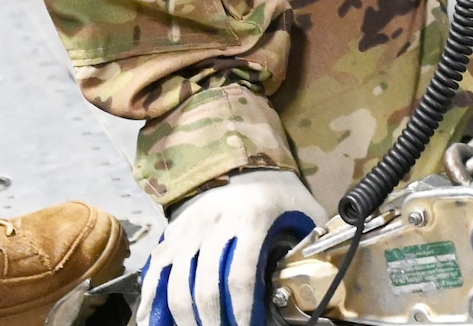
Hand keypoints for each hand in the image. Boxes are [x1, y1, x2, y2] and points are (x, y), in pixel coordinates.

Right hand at [140, 170, 323, 325]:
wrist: (247, 163)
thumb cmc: (280, 195)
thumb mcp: (306, 210)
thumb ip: (313, 242)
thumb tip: (320, 274)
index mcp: (252, 217)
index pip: (240, 274)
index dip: (242, 309)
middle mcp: (214, 222)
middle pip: (206, 285)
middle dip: (212, 321)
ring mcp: (188, 228)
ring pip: (177, 284)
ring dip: (185, 318)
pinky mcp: (172, 233)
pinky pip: (155, 272)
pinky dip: (151, 301)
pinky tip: (154, 323)